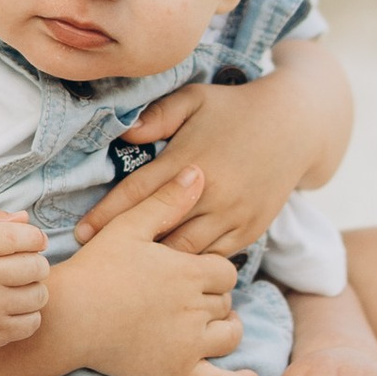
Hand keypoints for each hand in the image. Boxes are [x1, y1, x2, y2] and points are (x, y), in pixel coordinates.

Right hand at [0, 207, 50, 354]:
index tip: (37, 241)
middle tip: (29, 266)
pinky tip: (17, 308)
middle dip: (39, 263)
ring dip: (36, 290)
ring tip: (23, 288)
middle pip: (34, 267)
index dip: (36, 237)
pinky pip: (32, 323)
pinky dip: (31, 315)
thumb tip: (25, 218)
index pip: (18, 237)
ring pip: (38, 296)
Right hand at [53, 166, 257, 375]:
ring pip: (230, 335)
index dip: (213, 271)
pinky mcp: (178, 373)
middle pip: (226, 302)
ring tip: (211, 324)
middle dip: (214, 298)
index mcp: (189, 272)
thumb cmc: (97, 268)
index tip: (192, 273)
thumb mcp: (130, 226)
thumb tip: (200, 172)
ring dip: (226, 328)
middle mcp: (197, 308)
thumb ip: (167, 201)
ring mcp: (190, 344)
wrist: (70, 317)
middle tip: (189, 297)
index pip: (226, 271)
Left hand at [73, 76, 324, 262]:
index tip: (81, 233)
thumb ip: (158, 116)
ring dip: (158, 264)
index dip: (105, 216)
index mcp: (189, 160)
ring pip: (186, 252)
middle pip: (158, 231)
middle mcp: (210, 192)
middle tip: (98, 261)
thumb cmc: (235, 109)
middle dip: (128, 247)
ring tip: (129, 276)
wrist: (296, 126)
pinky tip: (172, 274)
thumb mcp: (195, 100)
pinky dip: (192, 266)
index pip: (138, 194)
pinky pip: (215, 258)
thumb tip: (125, 132)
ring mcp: (232, 215)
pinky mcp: (250, 230)